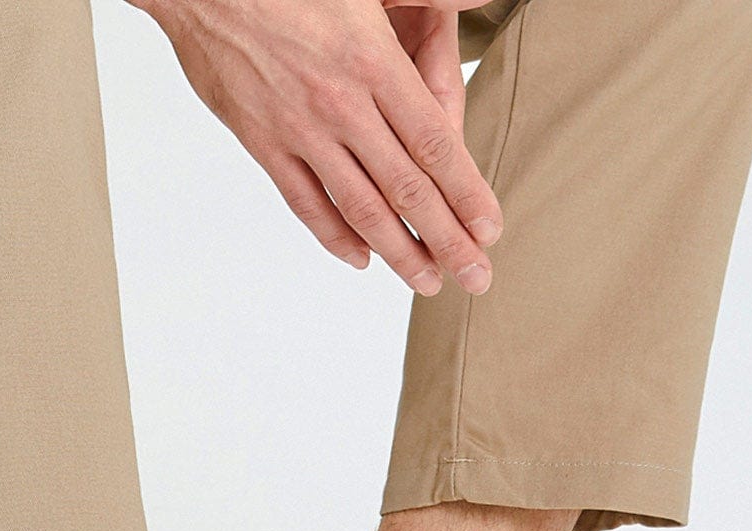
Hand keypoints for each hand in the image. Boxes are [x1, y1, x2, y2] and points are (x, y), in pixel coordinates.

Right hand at [132, 0, 500, 294]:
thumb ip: (427, 0)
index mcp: (374, 61)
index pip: (435, 145)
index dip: (466, 194)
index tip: (489, 230)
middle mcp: (341, 103)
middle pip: (407, 188)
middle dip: (446, 239)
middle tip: (475, 277)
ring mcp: (300, 128)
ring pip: (361, 206)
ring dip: (398, 252)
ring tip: (427, 282)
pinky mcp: (263, 141)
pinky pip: (305, 202)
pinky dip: (336, 236)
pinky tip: (361, 257)